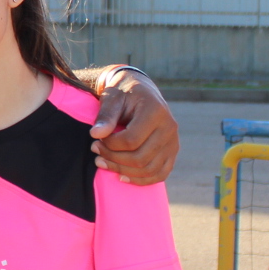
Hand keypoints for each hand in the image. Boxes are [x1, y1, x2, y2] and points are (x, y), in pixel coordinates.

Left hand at [91, 70, 178, 185]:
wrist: (139, 90)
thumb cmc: (123, 93)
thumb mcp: (112, 98)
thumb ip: (105, 116)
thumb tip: (95, 134)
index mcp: (156, 111)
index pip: (131, 140)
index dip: (110, 145)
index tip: (96, 139)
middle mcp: (169, 127)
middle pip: (141, 158)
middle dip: (114, 159)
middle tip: (96, 151)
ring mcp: (173, 141)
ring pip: (149, 169)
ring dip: (123, 171)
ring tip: (103, 163)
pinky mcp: (172, 151)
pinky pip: (160, 174)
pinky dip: (141, 180)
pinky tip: (122, 177)